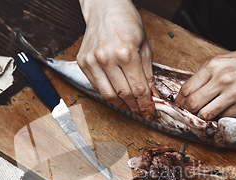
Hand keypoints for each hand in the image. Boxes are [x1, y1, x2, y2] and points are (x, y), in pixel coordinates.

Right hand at [77, 0, 155, 120]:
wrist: (105, 8)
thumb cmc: (127, 23)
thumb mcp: (145, 47)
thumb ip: (148, 74)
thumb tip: (152, 96)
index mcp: (126, 53)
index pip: (138, 89)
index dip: (146, 105)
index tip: (150, 113)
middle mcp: (107, 58)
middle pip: (124, 94)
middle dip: (135, 108)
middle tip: (143, 113)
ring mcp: (92, 61)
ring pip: (108, 95)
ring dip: (122, 105)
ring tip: (131, 108)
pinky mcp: (83, 63)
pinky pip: (97, 86)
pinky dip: (109, 94)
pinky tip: (118, 95)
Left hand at [175, 14, 235, 119]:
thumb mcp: (229, 60)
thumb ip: (211, 74)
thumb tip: (194, 90)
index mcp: (214, 65)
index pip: (186, 88)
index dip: (181, 101)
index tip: (181, 106)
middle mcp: (221, 79)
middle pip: (192, 104)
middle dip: (188, 112)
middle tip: (189, 115)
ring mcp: (233, 94)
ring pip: (206, 114)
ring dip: (203, 118)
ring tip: (205, 117)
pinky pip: (224, 117)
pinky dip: (220, 119)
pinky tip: (222, 115)